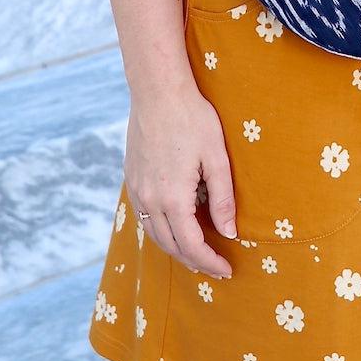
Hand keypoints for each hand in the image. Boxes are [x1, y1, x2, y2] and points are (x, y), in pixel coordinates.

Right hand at [124, 88, 237, 278]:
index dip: (210, 262)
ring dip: (175, 248)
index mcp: (173, 198)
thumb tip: (229, 233)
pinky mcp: (131, 178)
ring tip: (197, 252)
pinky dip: (160, 229)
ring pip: (154, 234)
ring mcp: (136, 189)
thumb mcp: (216, 157)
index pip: (192, 245)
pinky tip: (175, 224)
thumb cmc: (193, 118)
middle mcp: (149, 200)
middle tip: (215, 267)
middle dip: (194, 261)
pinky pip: (144, 216)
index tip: (227, 270)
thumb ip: (223, 198)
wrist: (157, 90)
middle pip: (171, 246)